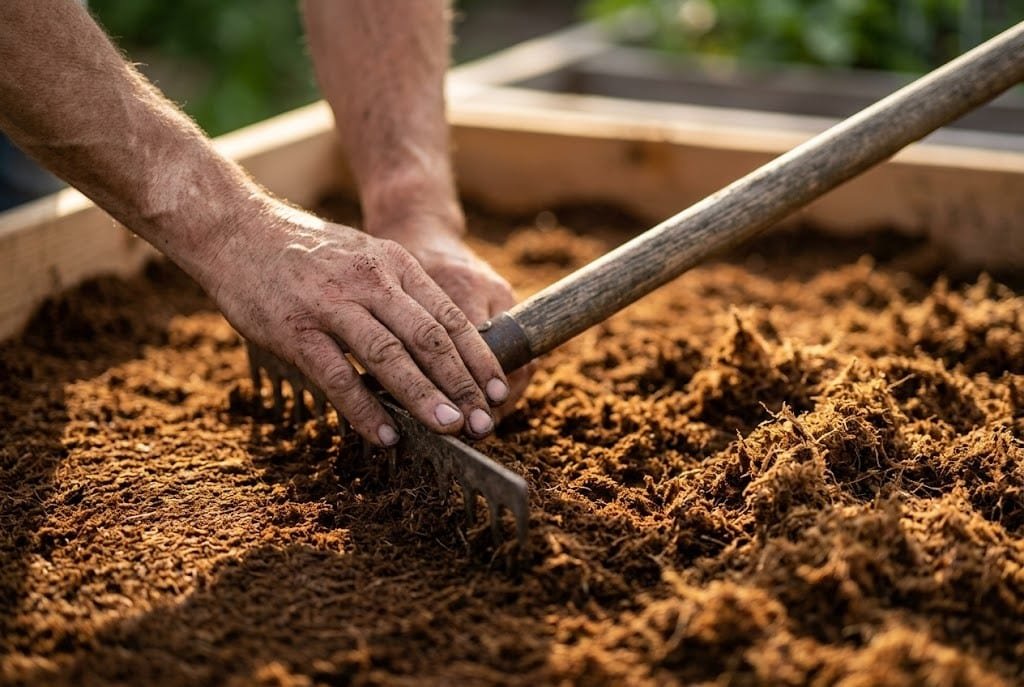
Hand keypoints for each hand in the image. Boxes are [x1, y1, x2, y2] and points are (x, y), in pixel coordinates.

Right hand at [208, 197, 510, 444]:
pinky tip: (384, 434)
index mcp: (394, 265)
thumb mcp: (363, 258)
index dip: (479, 359)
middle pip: (429, 338)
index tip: (501, 391)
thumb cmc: (304, 254)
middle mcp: (371, 281)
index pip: (450, 317)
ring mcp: (332, 304)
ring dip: (424, 397)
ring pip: (389, 356)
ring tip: (450, 429)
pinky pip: (336, 374)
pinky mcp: (294, 328)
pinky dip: (364, 408)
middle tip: (485, 422)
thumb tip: (434, 349)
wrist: (234, 229)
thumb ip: (397, 296)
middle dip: (462, 385)